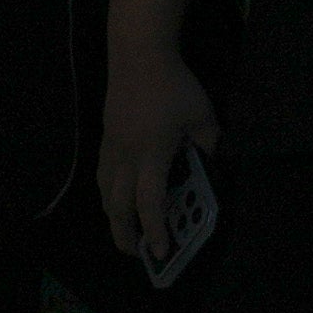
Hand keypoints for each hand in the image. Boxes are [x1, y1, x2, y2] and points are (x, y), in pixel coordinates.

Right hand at [95, 40, 219, 259]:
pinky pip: (101, 177)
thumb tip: (210, 167)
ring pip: (105, 193)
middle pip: (118, 206)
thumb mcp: (203, 115)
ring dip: (113, 218)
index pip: (150, 201)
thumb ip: (209, 144)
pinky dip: (107, 195)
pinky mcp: (104, 139)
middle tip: (138, 254)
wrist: (138, 57)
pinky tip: (115, 201)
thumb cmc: (175, 86)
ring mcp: (110, 148)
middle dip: (126, 234)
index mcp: (152, 153)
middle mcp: (126, 156)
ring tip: (126, 234)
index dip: (155, 229)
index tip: (161, 251)